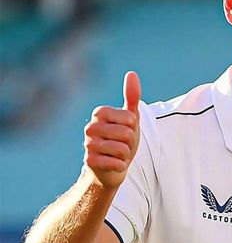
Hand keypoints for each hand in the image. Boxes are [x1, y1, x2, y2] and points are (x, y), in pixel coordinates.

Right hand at [83, 72, 140, 188]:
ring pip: (122, 149)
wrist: (110, 169)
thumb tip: (132, 73)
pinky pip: (116, 163)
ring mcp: (88, 144)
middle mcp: (90, 127)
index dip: (134, 128)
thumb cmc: (121, 141)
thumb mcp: (130, 119)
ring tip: (117, 155)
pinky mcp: (89, 161)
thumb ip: (132, 97)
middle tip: (122, 146)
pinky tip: (113, 165)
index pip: (130, 118)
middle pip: (127, 134)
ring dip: (125, 155)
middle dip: (130, 143)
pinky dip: (120, 166)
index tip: (126, 132)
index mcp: (100, 113)